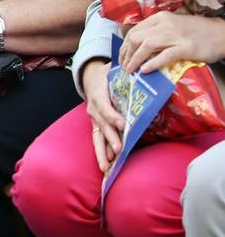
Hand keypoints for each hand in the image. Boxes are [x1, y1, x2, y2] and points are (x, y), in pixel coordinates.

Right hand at [82, 59, 122, 173]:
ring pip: (97, 137)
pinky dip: (101, 153)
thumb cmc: (107, 74)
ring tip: (106, 167)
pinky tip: (106, 166)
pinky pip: (98, 140)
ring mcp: (94, 119)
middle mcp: (93, 109)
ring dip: (102, 152)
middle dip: (110, 139)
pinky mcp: (96, 126)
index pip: (104, 107)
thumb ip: (128, 74)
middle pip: (101, 126)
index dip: (113, 116)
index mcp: (98, 94)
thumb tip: (146, 73)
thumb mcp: (115, 70)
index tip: (123, 124)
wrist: (90, 77)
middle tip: (118, 150)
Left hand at [118, 13, 224, 74]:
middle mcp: (165, 24)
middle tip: (125, 66)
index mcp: (160, 18)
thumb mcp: (173, 26)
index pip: (134, 31)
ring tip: (131, 70)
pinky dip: (152, 63)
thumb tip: (137, 47)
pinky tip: (145, 70)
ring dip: (134, 59)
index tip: (122, 57)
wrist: (221, 34)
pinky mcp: (185, 47)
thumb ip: (156, 33)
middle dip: (126, 54)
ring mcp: (175, 35)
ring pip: (146, 45)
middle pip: (136, 38)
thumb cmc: (196, 32)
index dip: (124, 46)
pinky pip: (164, 55)